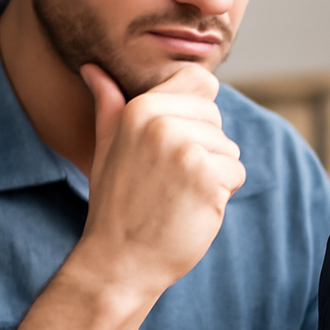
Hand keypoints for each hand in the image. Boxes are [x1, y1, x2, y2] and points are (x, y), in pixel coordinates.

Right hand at [75, 63, 245, 303]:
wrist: (119, 261)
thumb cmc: (117, 205)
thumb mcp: (107, 148)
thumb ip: (109, 106)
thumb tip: (92, 68)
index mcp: (140, 108)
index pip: (201, 81)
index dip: (197, 113)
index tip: (175, 145)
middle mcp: (162, 122)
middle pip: (217, 118)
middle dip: (204, 149)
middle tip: (169, 181)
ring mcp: (186, 149)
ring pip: (229, 148)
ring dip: (214, 175)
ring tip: (177, 196)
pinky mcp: (208, 177)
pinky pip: (237, 173)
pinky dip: (222, 195)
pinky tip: (191, 209)